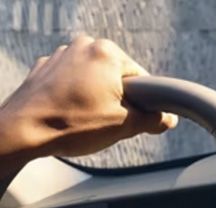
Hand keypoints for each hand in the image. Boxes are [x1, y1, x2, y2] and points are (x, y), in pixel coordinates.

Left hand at [0, 36, 176, 170]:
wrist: (23, 132)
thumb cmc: (72, 125)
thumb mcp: (125, 126)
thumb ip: (153, 119)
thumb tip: (169, 119)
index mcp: (107, 53)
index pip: (143, 79)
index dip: (145, 103)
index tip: (137, 119)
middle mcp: (83, 45)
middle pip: (118, 77)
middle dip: (118, 100)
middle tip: (109, 122)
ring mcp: (61, 55)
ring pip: (94, 80)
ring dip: (96, 99)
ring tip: (87, 121)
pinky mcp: (45, 68)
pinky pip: (72, 82)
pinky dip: (75, 98)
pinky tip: (71, 116)